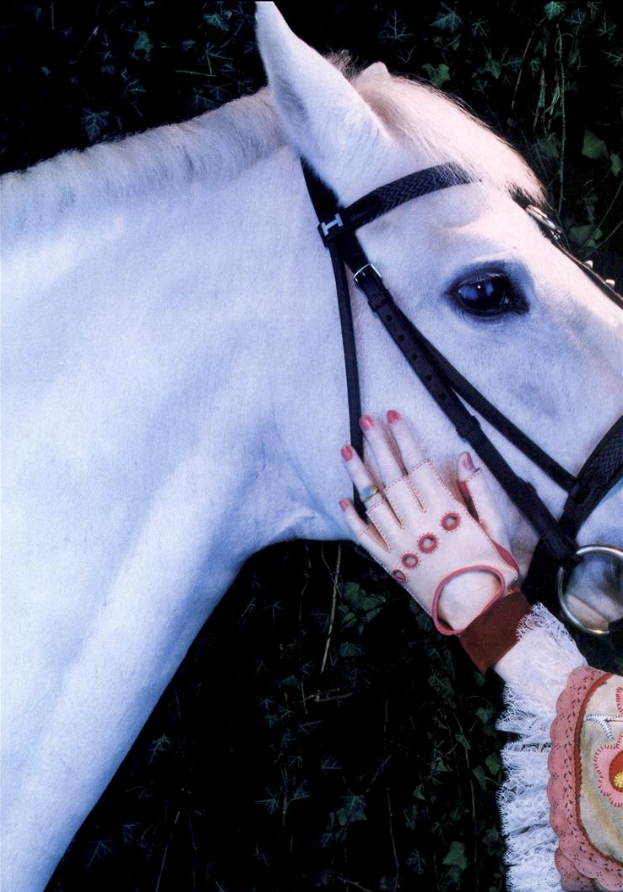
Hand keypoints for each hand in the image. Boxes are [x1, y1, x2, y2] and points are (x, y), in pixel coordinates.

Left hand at [339, 410, 519, 632]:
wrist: (480, 615)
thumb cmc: (493, 569)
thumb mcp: (497, 527)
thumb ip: (479, 490)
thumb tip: (463, 457)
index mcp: (445, 514)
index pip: (418, 465)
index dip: (404, 438)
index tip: (394, 416)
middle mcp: (418, 526)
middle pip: (392, 477)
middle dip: (378, 445)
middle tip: (365, 420)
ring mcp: (401, 546)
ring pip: (373, 502)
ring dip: (358, 474)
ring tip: (346, 449)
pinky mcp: (392, 565)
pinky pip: (365, 538)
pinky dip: (352, 518)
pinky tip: (343, 499)